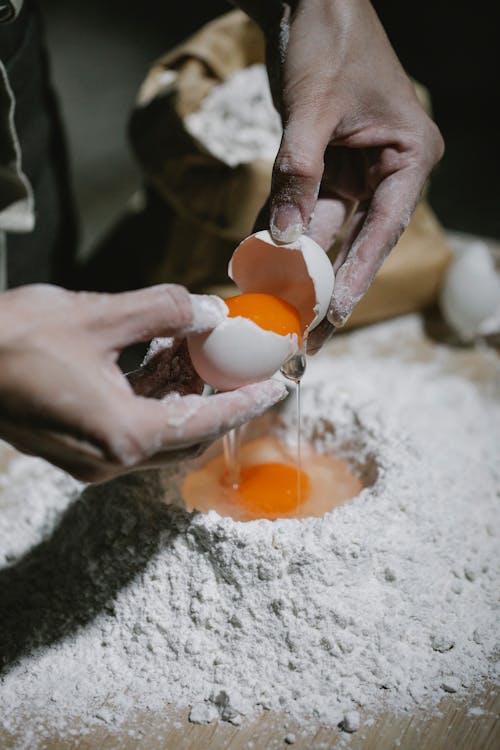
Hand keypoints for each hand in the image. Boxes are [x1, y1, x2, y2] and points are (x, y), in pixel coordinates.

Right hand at [0, 284, 286, 481]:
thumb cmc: (14, 339)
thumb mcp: (99, 316)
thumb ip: (164, 311)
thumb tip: (211, 310)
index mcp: (125, 436)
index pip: (207, 422)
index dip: (248, 401)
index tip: (280, 384)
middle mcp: (111, 460)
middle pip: (189, 434)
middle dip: (222, 399)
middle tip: (247, 366)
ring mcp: (90, 460)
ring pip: (161, 432)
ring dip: (185, 396)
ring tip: (202, 352)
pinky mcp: (75, 448)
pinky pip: (132, 430)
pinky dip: (154, 400)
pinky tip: (159, 361)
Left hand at [258, 0, 443, 349]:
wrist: (310, 1)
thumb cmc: (328, 40)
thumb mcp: (311, 108)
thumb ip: (297, 172)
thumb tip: (283, 239)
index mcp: (409, 157)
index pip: (384, 229)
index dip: (357, 274)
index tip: (334, 314)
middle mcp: (387, 170)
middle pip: (356, 240)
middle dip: (327, 285)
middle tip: (308, 334)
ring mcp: (356, 171)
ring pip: (326, 229)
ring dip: (299, 266)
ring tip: (279, 309)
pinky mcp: (326, 167)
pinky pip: (302, 207)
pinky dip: (281, 232)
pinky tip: (260, 264)